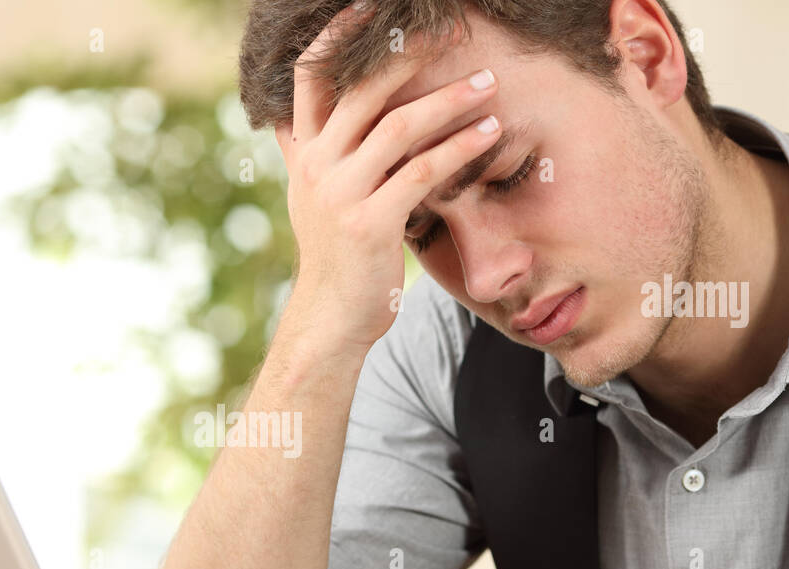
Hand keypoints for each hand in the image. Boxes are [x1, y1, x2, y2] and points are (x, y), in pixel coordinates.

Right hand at [274, 3, 500, 352]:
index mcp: (305, 155)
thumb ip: (311, 155)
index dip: (336, 37)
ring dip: (450, 100)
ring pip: (399, 126)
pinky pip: (422, 171)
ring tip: (489, 84)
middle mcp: (317, 167)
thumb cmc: (337, 257)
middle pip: (361, 90)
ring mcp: (340, 194)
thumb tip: (298, 118)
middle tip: (452, 31)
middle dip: (409, 54)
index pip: (309, 78)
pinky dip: (460, 147)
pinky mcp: (370, 222)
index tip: (370, 7)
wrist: (331, 318)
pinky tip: (490, 132)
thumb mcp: (313, 198)